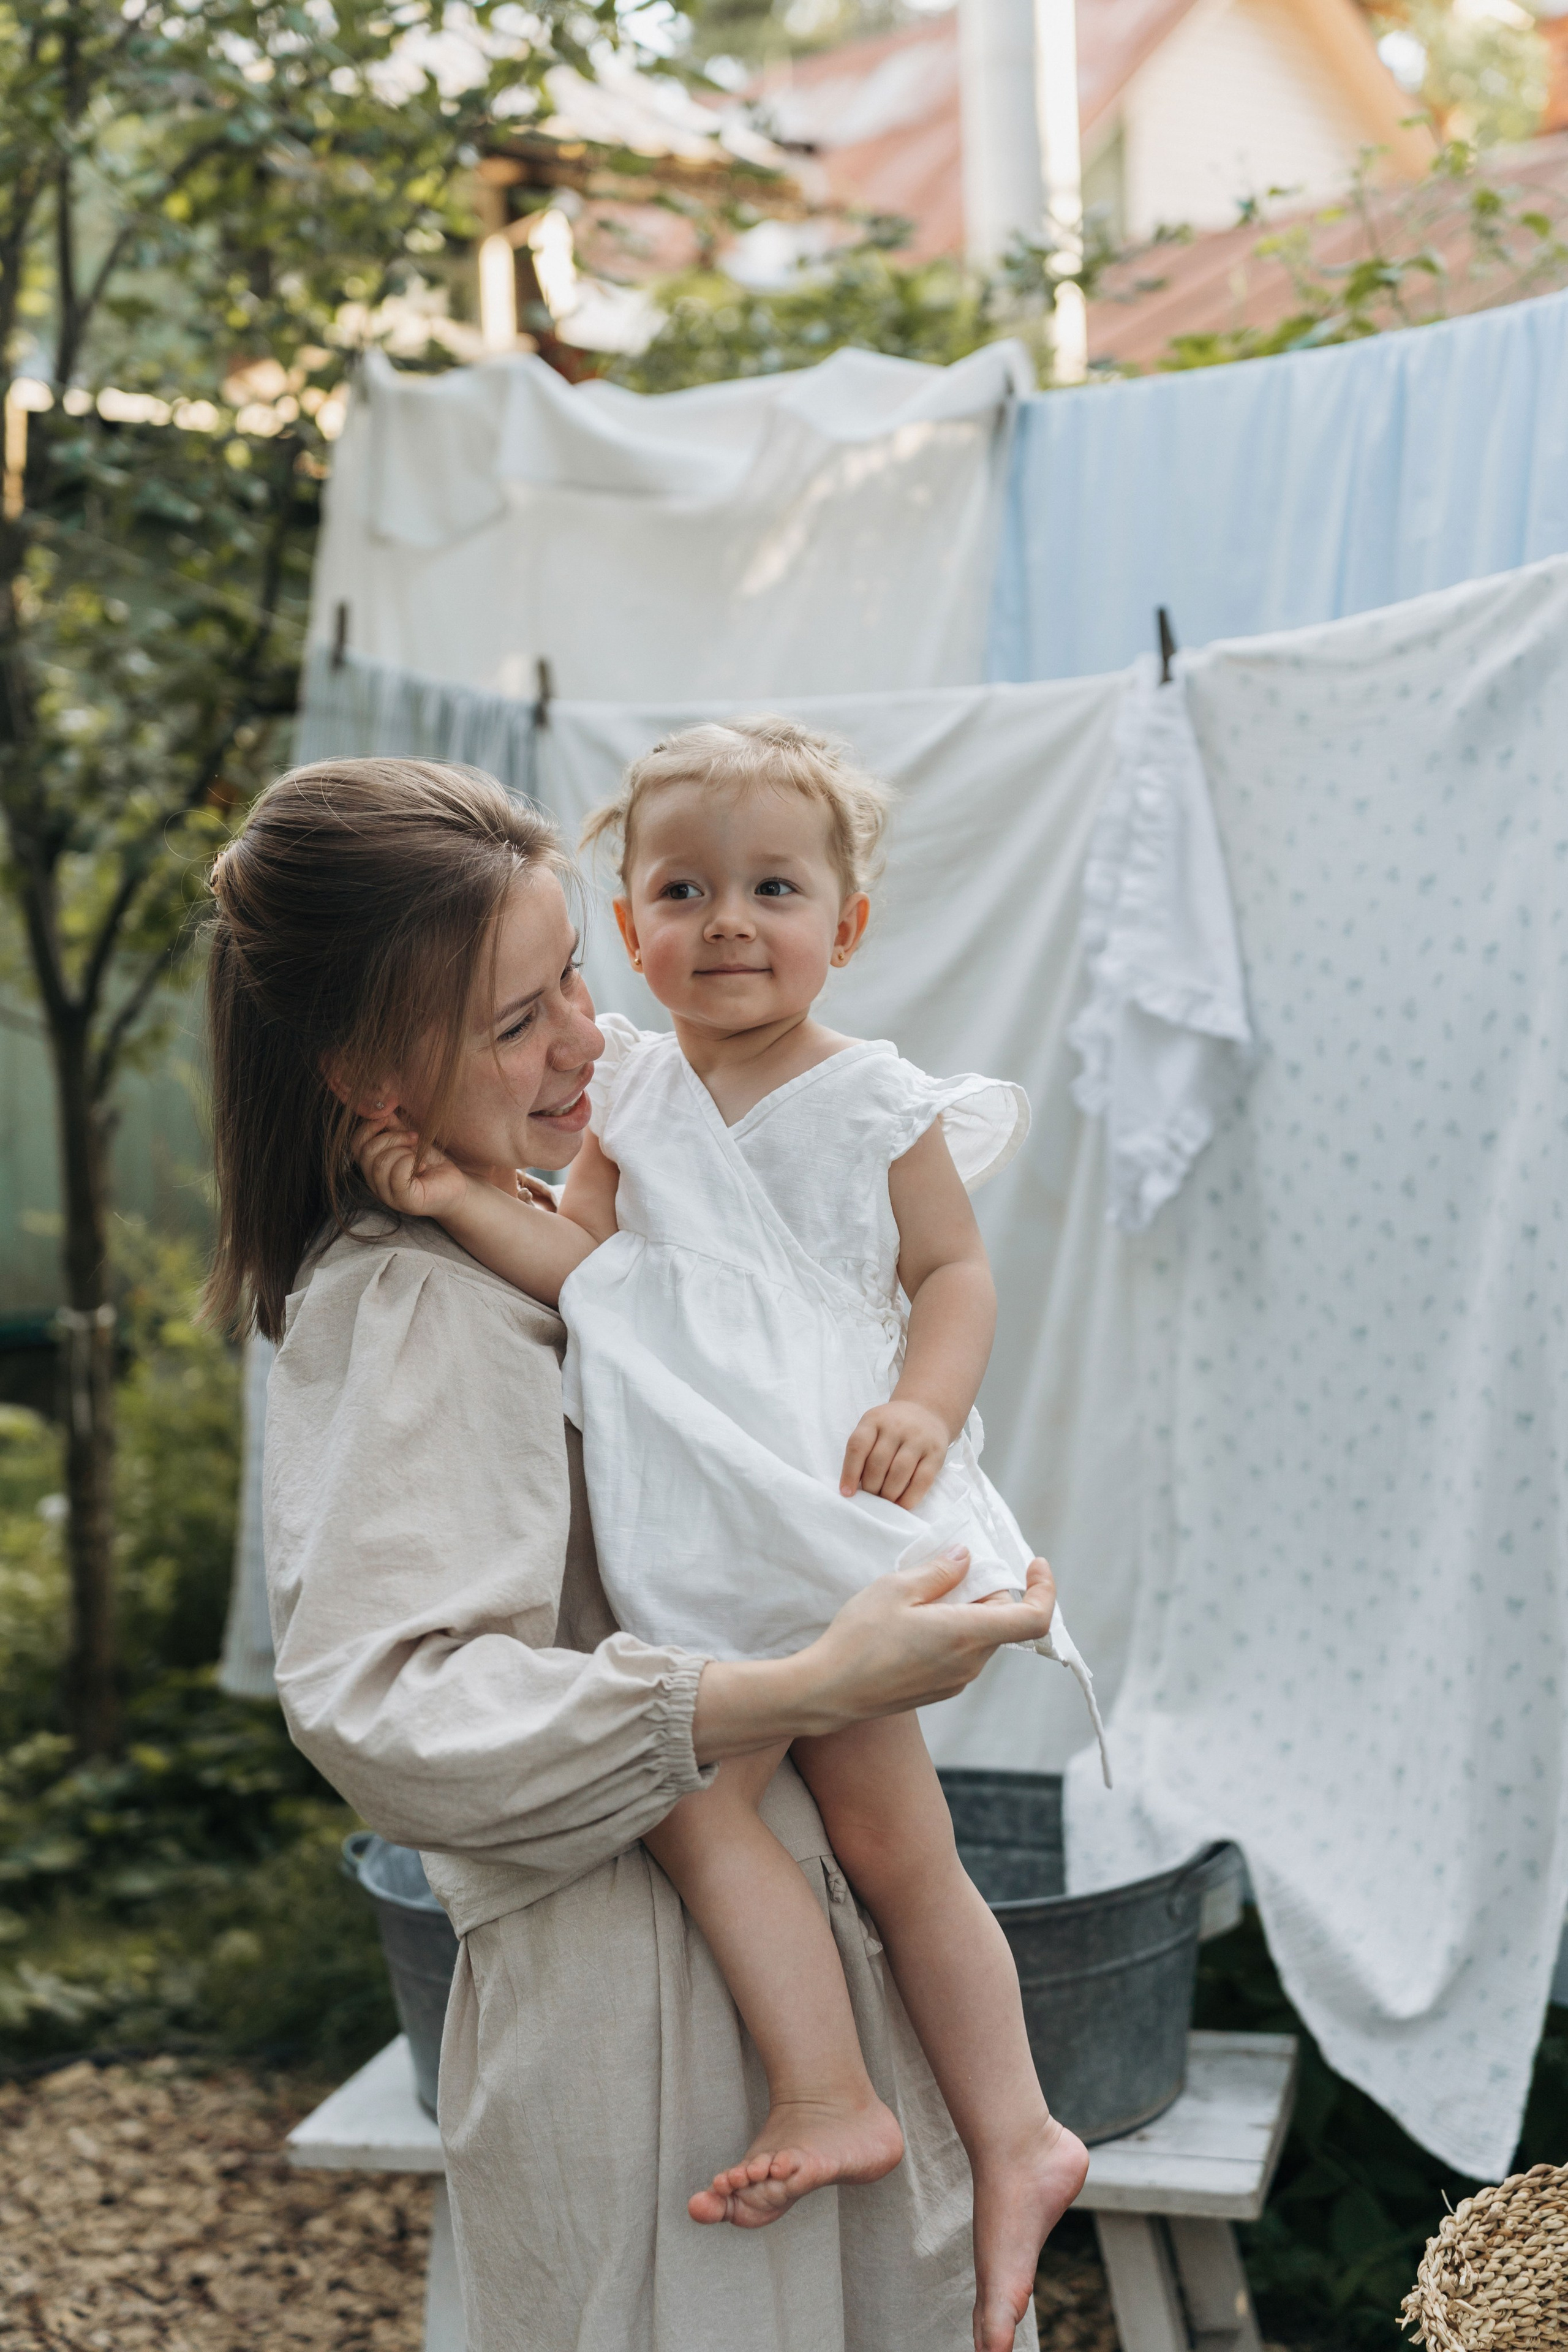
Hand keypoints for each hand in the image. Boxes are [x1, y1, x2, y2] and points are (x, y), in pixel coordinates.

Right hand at [353, 1118, 472, 1222]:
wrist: (455, 1185)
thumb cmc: (432, 1164)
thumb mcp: (410, 1140)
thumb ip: (394, 1126)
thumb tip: (381, 1105)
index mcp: (373, 1168)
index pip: (355, 1145)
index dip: (369, 1127)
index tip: (390, 1119)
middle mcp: (376, 1184)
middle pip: (366, 1153)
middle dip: (391, 1137)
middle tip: (414, 1138)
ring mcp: (389, 1196)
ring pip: (381, 1163)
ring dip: (404, 1150)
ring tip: (419, 1154)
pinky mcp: (406, 1202)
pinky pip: (398, 1174)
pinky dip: (411, 1163)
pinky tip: (423, 1166)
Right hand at [690, 1551, 1057, 1759]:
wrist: (829, 1693)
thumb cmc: (859, 1639)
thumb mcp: (895, 1588)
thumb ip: (939, 1572)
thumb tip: (967, 1558)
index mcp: (967, 1635)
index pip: (1034, 1619)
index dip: (1045, 1589)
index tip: (1035, 1564)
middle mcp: (970, 1663)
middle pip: (1004, 1622)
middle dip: (989, 1591)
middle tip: (953, 1569)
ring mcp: (956, 1681)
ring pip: (982, 1637)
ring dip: (969, 1611)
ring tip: (926, 1595)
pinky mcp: (940, 1690)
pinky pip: (963, 1654)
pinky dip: (955, 1631)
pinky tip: (916, 1622)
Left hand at [840, 1399, 950, 1508]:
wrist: (927, 1411)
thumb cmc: (892, 1426)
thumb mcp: (873, 1427)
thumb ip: (863, 1450)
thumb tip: (853, 1487)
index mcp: (874, 1419)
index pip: (857, 1446)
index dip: (850, 1472)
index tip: (847, 1493)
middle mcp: (896, 1427)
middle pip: (878, 1463)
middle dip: (871, 1486)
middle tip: (870, 1497)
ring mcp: (918, 1439)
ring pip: (899, 1472)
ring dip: (888, 1493)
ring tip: (884, 1500)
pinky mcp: (936, 1454)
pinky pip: (922, 1481)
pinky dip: (910, 1497)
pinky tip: (901, 1505)